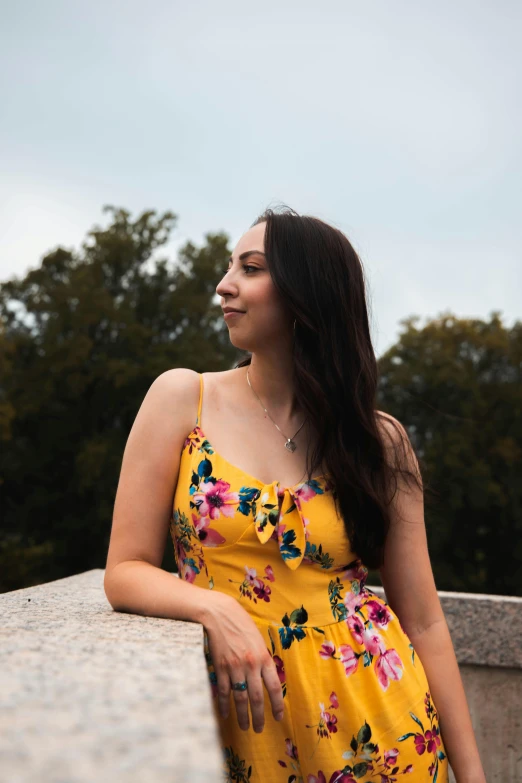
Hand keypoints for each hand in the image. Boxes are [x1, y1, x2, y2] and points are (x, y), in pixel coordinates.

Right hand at [202, 592, 283, 732]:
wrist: (219, 613)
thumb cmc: (241, 623)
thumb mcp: (258, 639)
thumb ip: (263, 658)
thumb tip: (267, 676)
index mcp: (263, 657)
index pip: (273, 687)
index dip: (277, 705)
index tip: (278, 717)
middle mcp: (250, 665)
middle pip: (256, 697)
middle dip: (259, 716)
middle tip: (259, 729)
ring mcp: (234, 668)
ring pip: (240, 698)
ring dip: (243, 715)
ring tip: (245, 727)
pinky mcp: (220, 667)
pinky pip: (223, 691)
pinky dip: (224, 704)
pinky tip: (225, 713)